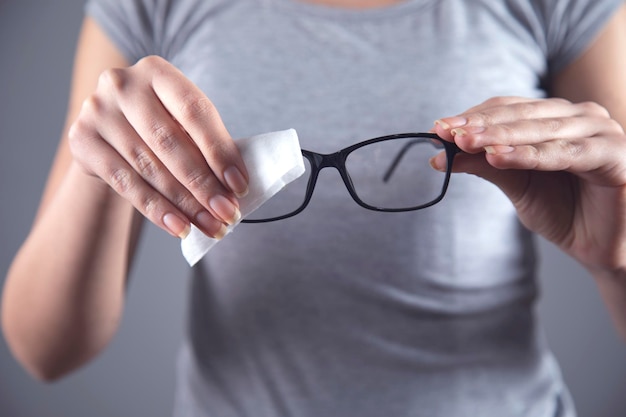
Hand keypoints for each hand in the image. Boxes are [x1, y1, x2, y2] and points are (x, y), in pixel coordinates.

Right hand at [68, 55, 247, 238]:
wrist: (110, 133)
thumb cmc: (160, 126)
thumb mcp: (183, 123)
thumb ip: (206, 144)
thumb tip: (235, 187)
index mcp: (157, 71)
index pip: (195, 112)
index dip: (220, 151)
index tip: (240, 185)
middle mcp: (122, 84)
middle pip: (170, 142)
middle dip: (204, 185)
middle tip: (228, 213)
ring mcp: (97, 111)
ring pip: (149, 167)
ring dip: (185, 204)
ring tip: (211, 226)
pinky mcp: (82, 141)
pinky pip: (126, 183)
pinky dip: (157, 210)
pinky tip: (180, 227)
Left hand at [431, 96, 625, 273]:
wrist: (601, 246)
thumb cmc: (562, 210)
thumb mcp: (515, 183)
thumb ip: (485, 164)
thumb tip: (441, 155)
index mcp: (555, 116)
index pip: (507, 108)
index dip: (472, 116)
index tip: (437, 128)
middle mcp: (579, 115)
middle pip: (520, 114)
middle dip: (480, 125)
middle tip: (445, 133)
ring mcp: (600, 130)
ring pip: (540, 130)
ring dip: (499, 136)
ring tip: (465, 142)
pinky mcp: (614, 153)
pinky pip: (564, 152)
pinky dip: (529, 155)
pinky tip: (499, 157)